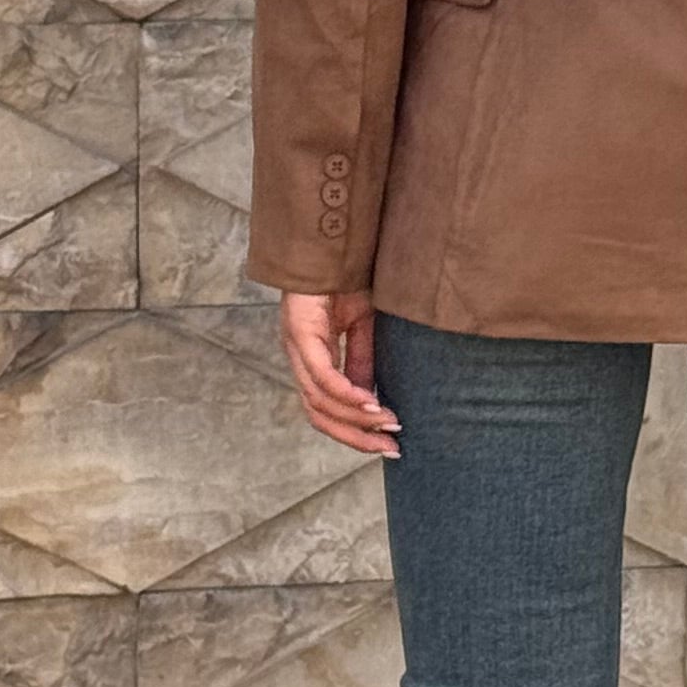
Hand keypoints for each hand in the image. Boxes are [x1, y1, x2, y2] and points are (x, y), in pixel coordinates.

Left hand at [281, 289, 398, 457]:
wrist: (337, 238)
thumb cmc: (349, 276)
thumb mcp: (364, 326)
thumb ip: (363, 362)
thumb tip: (373, 401)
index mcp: (312, 357)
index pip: (326, 409)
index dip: (354, 431)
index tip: (387, 444)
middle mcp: (299, 357)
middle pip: (319, 415)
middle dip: (356, 436)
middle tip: (390, 448)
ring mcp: (296, 345)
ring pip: (319, 401)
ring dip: (355, 418)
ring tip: (387, 425)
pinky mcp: (300, 331)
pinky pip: (322, 374)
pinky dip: (346, 394)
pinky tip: (370, 403)